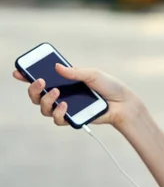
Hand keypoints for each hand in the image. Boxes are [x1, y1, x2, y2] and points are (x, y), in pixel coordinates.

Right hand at [12, 65, 141, 129]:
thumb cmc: (109, 86)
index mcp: (66, 80)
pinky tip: (66, 105)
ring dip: (46, 100)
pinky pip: (57, 119)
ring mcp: (65, 107)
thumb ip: (75, 72)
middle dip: (33, 89)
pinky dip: (59, 112)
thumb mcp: (93, 74)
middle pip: (37, 95)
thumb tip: (56, 67)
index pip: (44, 78)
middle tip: (40, 81)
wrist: (122, 103)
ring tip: (56, 92)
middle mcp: (62, 94)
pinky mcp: (71, 118)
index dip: (28, 76)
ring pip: (44, 108)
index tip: (18, 71)